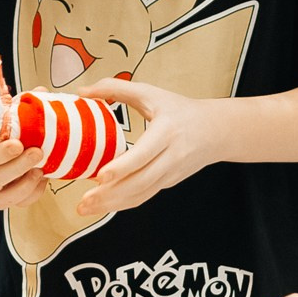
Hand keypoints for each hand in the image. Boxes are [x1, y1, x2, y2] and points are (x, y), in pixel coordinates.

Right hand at [0, 136, 46, 210]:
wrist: (8, 131)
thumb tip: (11, 104)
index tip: (19, 144)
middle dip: (17, 167)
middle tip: (37, 153)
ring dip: (24, 186)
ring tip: (40, 170)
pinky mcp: (2, 197)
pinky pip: (16, 204)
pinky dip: (32, 194)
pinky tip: (42, 178)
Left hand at [73, 79, 223, 217]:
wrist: (215, 131)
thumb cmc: (180, 110)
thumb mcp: (151, 93)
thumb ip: (116, 88)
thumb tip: (82, 91)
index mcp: (167, 131)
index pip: (144, 153)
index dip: (122, 167)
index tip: (101, 175)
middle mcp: (171, 156)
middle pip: (140, 181)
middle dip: (111, 194)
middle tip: (84, 200)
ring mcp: (171, 173)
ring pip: (141, 194)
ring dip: (112, 204)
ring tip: (86, 208)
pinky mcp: (168, 183)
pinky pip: (144, 196)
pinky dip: (122, 203)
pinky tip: (103, 205)